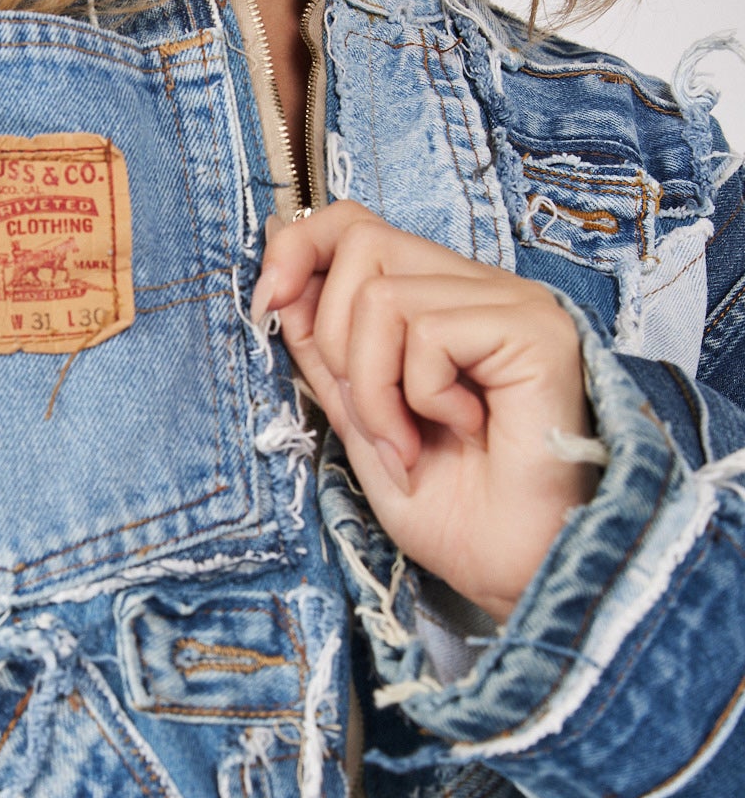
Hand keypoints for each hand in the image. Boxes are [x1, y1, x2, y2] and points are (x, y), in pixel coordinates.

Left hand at [252, 202, 599, 621]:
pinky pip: (429, 330)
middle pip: (361, 240)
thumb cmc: (456, 511)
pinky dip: (420, 395)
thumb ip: (324, 350)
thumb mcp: (361, 421)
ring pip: (383, 295)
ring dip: (374, 389)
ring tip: (410, 442)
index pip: (355, 225)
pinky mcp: (533, 328)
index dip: (297, 250)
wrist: (517, 572)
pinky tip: (462, 430)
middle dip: (331, 338)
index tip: (265, 306)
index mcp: (441, 302)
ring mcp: (511, 303)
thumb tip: (278, 280)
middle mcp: (479, 290)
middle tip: (372, 418)